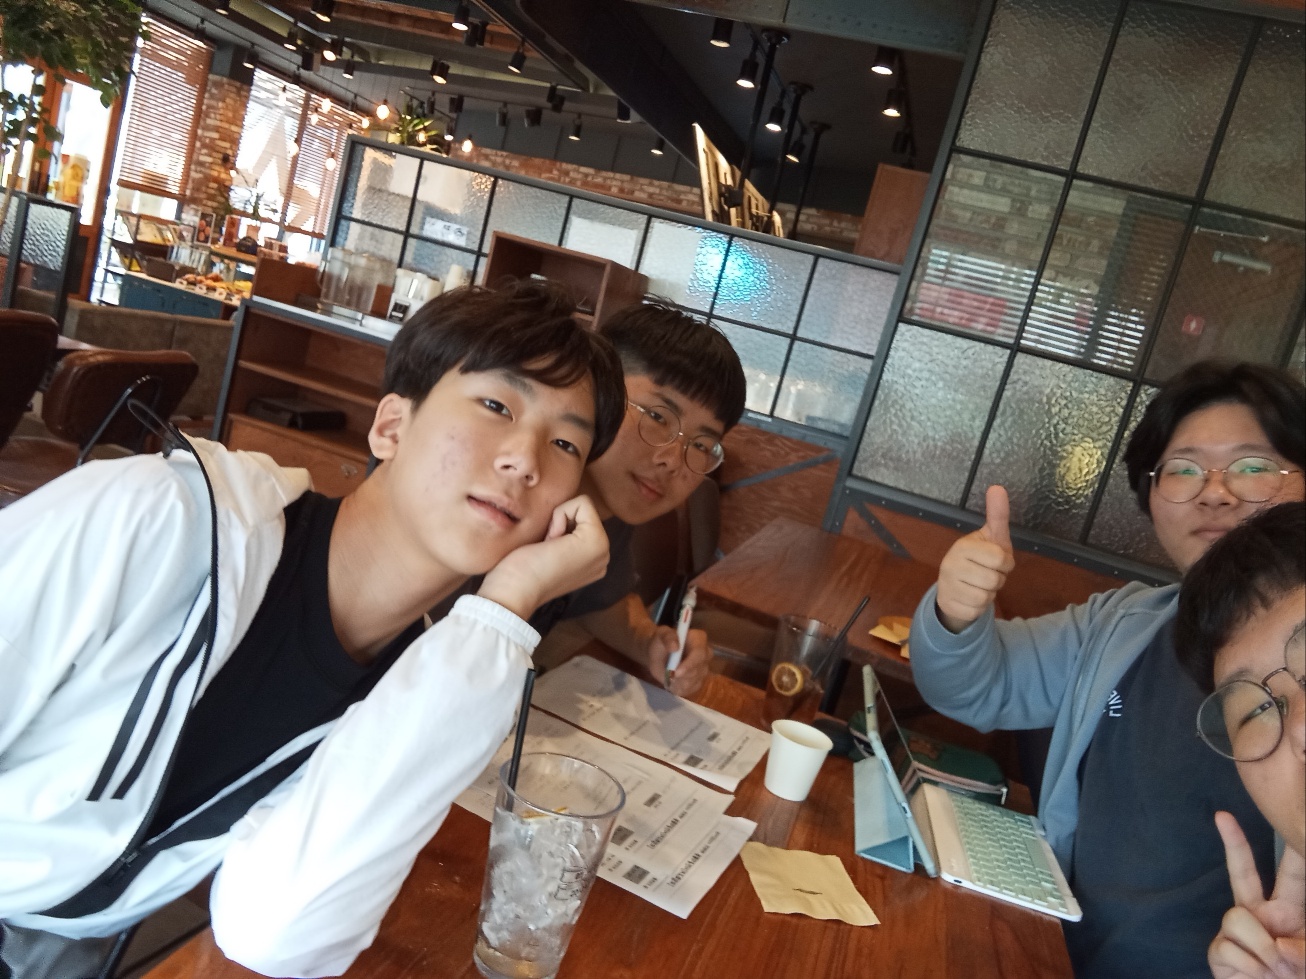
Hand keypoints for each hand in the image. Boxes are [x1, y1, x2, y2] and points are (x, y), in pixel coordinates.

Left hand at [477, 495, 608, 620]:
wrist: (513, 593)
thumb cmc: (517, 572)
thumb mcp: (546, 548)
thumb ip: (561, 535)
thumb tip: (556, 518)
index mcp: (592, 560)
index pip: (580, 517)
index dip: (556, 523)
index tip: (544, 548)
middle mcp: (603, 556)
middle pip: (583, 510)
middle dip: (559, 521)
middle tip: (545, 549)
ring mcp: (603, 550)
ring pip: (583, 506)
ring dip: (558, 520)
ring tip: (547, 548)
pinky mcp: (597, 542)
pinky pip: (582, 503)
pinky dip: (560, 515)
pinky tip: (550, 542)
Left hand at [646, 626, 710, 697]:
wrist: (657, 656)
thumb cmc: (660, 643)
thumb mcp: (660, 635)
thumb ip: (667, 637)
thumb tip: (675, 646)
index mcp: (699, 639)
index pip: (700, 653)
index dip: (689, 664)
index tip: (676, 672)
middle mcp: (706, 654)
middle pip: (700, 669)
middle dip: (683, 676)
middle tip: (669, 676)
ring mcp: (704, 668)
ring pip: (695, 681)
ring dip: (679, 682)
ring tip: (669, 677)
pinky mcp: (699, 681)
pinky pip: (692, 689)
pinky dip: (679, 688)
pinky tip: (672, 682)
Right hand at [935, 485, 1014, 632]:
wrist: (952, 586)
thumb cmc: (978, 559)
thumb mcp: (991, 537)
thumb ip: (997, 514)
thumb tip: (998, 487)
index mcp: (963, 546)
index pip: (1001, 558)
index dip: (1005, 562)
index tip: (995, 560)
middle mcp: (950, 564)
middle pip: (994, 580)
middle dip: (997, 580)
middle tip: (986, 573)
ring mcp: (947, 586)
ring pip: (986, 597)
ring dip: (989, 594)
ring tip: (978, 585)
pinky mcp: (949, 605)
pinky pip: (976, 611)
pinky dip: (979, 607)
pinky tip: (970, 597)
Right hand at [1209, 811, 1305, 978]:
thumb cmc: (1296, 977)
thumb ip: (1303, 950)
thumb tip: (1276, 942)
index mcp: (1289, 911)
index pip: (1293, 875)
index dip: (1293, 850)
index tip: (1292, 818)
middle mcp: (1258, 913)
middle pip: (1242, 872)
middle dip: (1234, 843)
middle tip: (1223, 816)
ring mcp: (1234, 930)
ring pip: (1238, 917)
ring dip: (1263, 950)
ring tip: (1274, 970)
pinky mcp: (1217, 949)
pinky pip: (1230, 946)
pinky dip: (1250, 967)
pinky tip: (1255, 975)